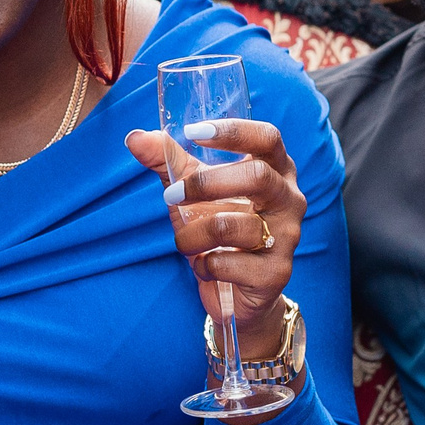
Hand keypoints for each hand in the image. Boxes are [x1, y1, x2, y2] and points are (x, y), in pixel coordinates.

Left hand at [125, 119, 304, 361]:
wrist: (234, 292)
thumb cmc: (217, 227)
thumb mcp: (191, 189)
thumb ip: (166, 160)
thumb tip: (134, 137)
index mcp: (275, 169)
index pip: (267, 137)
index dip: (233, 132)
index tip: (192, 133)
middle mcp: (289, 198)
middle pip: (258, 176)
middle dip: (206, 185)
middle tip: (171, 196)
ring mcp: (287, 237)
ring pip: (236, 225)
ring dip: (195, 234)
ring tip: (183, 242)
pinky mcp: (276, 273)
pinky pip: (230, 263)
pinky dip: (204, 265)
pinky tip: (204, 266)